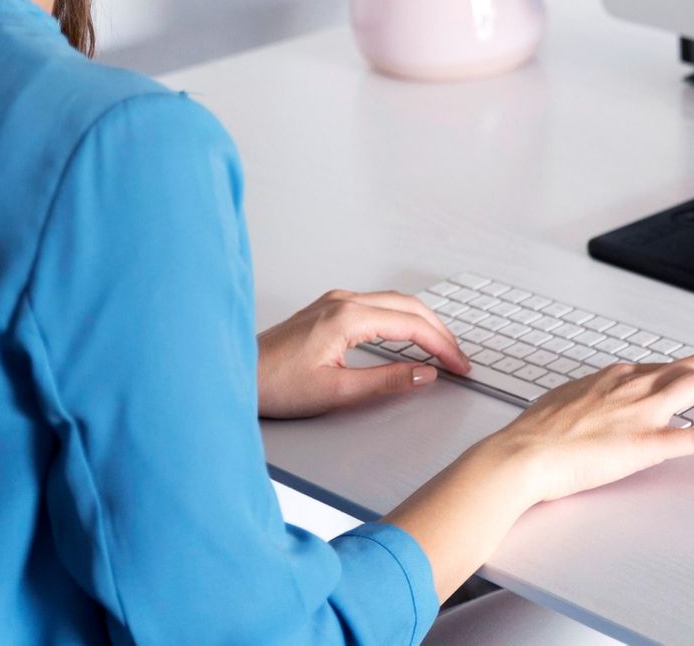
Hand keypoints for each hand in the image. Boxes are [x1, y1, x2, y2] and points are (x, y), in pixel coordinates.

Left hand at [256, 289, 472, 418]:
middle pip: (409, 306)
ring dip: (422, 322)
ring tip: (440, 347)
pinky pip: (378, 304)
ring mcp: (335, 301)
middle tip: (458, 358)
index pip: (412, 325)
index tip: (459, 366)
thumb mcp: (336, 392)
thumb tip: (425, 374)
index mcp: (348, 317)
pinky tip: (408, 335)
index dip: (442, 346)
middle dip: (439, 331)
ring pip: (395, 301)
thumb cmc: (274, 385)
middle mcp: (344, 301)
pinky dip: (402, 318)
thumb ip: (387, 381)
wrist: (234, 376)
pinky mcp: (328, 308)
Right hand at [484, 353, 693, 503]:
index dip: (689, 373)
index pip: (665, 365)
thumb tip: (589, 404)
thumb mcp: (563, 401)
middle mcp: (635, 385)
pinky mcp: (647, 444)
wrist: (521, 454)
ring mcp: (643, 413)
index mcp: (615, 377)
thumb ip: (586, 399)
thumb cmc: (533, 434)